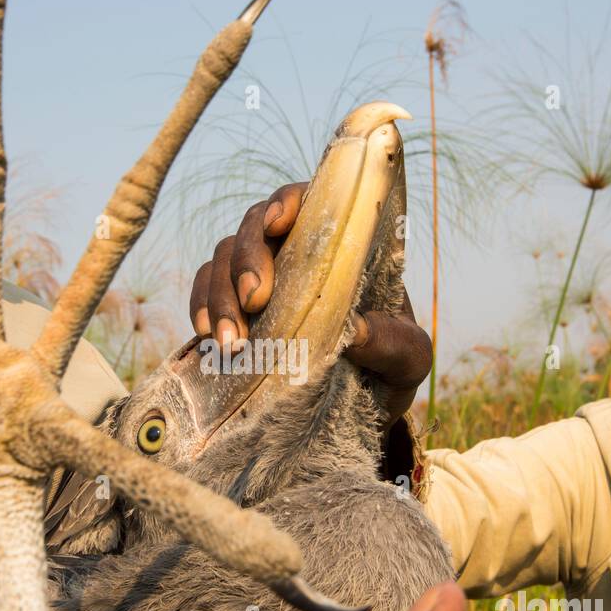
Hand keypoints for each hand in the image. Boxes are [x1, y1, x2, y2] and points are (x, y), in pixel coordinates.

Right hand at [190, 182, 432, 427]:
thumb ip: (394, 342)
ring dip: (219, 294)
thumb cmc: (391, 367)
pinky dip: (200, 307)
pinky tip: (205, 336)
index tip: (279, 224)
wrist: (362, 409)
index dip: (288, 202)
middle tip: (254, 301)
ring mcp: (260, 279)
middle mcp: (295, 253)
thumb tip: (356, 331)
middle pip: (255, 228)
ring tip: (230, 342)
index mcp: (340, 247)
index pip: (309, 203)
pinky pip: (204, 292)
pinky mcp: (234, 312)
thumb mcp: (410, 359)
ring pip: (223, 259)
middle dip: (248, 260)